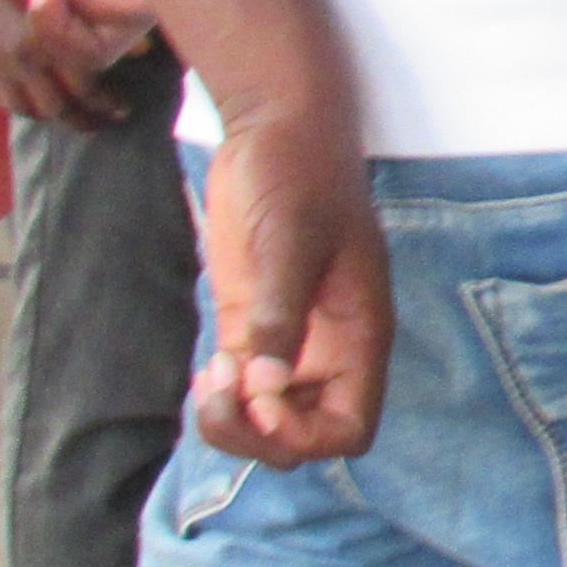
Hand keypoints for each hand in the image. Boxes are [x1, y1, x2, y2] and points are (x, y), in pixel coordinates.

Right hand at [0, 0, 120, 127]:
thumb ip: (100, 22)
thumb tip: (142, 52)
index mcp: (45, 41)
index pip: (83, 89)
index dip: (106, 102)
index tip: (125, 108)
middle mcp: (17, 59)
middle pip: (57, 108)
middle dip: (86, 119)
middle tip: (109, 122)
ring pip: (28, 110)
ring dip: (55, 117)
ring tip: (81, 122)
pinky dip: (19, 106)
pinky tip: (38, 106)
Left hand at [192, 94, 396, 466]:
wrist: (277, 129)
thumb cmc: (298, 174)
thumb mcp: (291, 241)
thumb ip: (281, 315)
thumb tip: (265, 387)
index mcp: (359, 337)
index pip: (349, 429)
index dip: (303, 435)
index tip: (261, 398)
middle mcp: (330, 351)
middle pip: (304, 437)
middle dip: (259, 435)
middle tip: (223, 389)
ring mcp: (292, 341)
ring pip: (269, 421)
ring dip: (235, 422)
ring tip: (212, 378)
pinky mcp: (255, 325)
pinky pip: (244, 391)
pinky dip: (222, 400)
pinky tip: (207, 372)